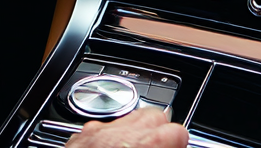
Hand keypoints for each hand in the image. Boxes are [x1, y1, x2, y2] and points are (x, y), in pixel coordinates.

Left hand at [65, 107, 187, 147]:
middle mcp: (119, 133)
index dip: (180, 142)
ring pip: (129, 116)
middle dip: (161, 132)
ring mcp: (97, 132)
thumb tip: (175, 144)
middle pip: (154, 115)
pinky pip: (105, 126)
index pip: (177, 131)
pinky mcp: (80, 136)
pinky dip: (114, 137)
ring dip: (138, 132)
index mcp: (143, 145)